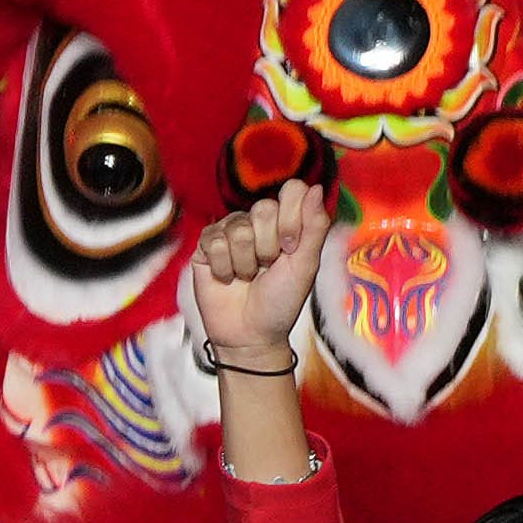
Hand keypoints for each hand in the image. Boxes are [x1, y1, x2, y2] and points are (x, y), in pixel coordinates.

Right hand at [190, 186, 332, 364]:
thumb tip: (315, 188)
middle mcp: (257, 223)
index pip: (291, 190)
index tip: (291, 248)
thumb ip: (314, 226)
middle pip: (263, 209)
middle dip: (269, 246)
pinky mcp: (206, 246)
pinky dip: (224, 267)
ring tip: (247, 277)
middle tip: (268, 268)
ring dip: (246, 262)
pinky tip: (227, 279)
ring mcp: (230, 232)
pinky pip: (214, 241)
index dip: (291, 218)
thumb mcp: (306, 265)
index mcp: (285, 222)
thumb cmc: (281, 301)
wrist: (251, 334)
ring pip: (238, 228)